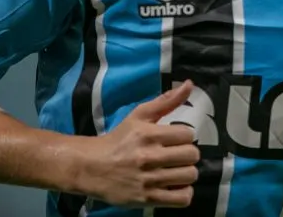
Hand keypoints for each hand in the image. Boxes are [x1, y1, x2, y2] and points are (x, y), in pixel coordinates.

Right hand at [82, 80, 199, 207]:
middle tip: (177, 156)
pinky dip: (184, 193)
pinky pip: (182, 199)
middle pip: (192, 156)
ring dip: (186, 173)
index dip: (185, 137)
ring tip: (176, 171)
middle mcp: (149, 157)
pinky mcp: (147, 199)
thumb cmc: (118, 139)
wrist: (91, 167)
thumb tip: (190, 84)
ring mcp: (149, 180)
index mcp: (149, 135)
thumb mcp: (139, 116)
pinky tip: (175, 186)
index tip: (176, 140)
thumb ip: (166, 101)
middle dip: (187, 155)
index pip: (188, 135)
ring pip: (190, 176)